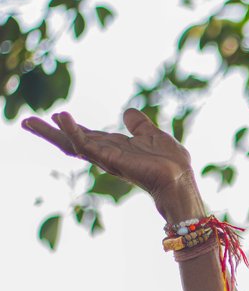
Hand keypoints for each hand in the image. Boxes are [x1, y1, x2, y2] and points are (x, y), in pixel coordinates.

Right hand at [22, 109, 200, 218]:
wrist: (180, 178)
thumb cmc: (171, 163)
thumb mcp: (153, 135)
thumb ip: (139, 125)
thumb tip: (128, 112)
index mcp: (116, 148)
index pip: (86, 137)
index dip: (70, 127)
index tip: (54, 116)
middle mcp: (107, 155)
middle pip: (72, 143)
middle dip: (49, 133)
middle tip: (26, 122)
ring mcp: (107, 159)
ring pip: (72, 145)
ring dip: (53, 133)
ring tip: (31, 122)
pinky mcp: (111, 161)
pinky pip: (86, 146)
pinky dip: (73, 132)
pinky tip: (62, 119)